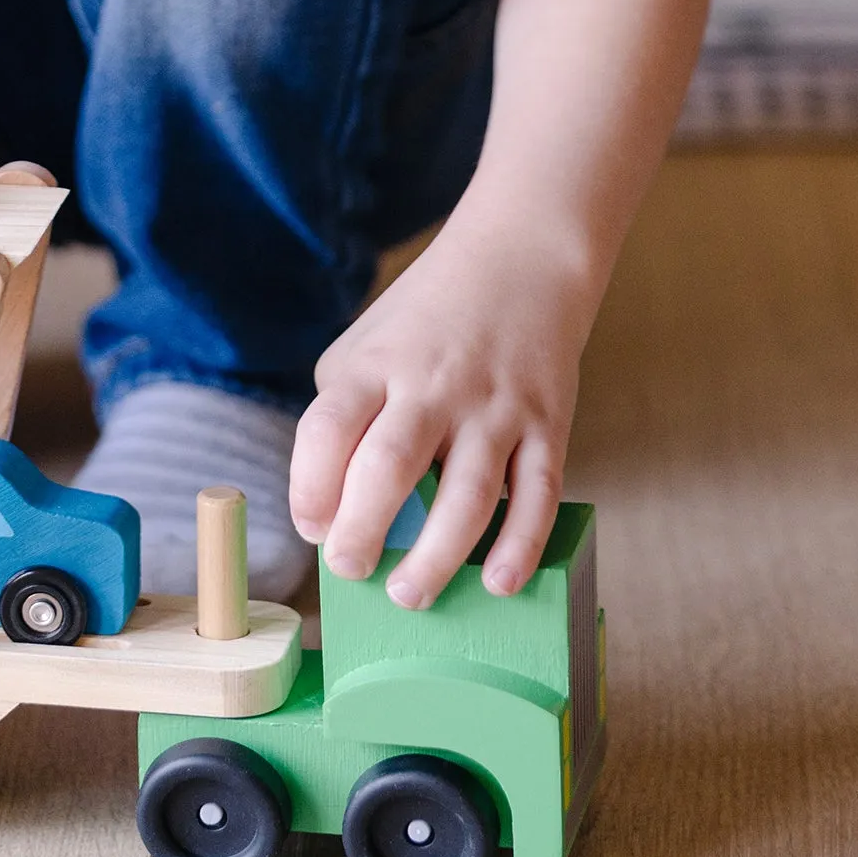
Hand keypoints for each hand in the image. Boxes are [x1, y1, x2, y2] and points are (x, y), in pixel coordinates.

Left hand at [287, 226, 593, 608]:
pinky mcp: (547, 425)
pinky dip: (519, 545)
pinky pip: (535, 494)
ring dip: (435, 557)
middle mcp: (431, 386)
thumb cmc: (424, 322)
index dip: (310, 486)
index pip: (327, 429)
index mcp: (374, 367)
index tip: (312, 528)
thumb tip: (332, 512)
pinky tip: (497, 584)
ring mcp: (493, 407)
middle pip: (388, 466)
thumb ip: (345, 418)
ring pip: (465, 495)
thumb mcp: (364, 350)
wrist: (517, 261)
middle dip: (363, 530)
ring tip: (408, 595)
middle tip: (350, 570)